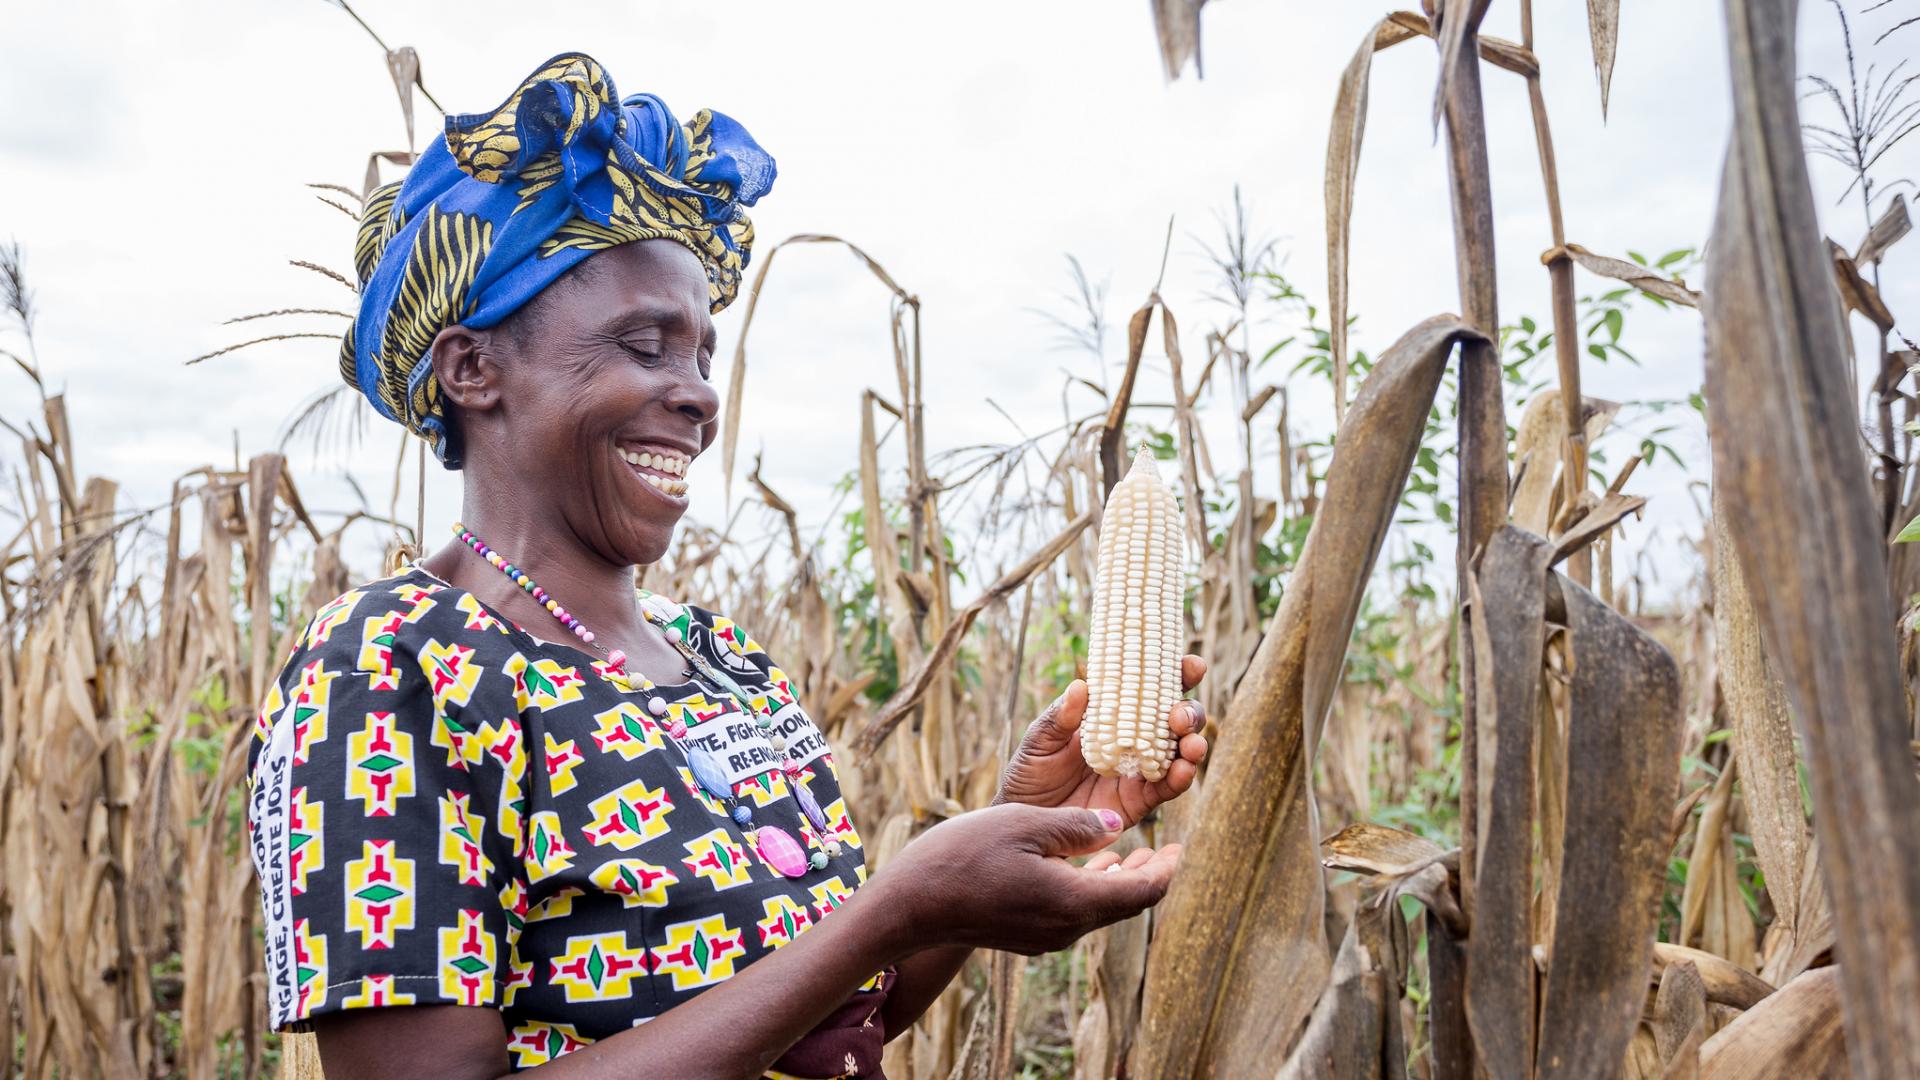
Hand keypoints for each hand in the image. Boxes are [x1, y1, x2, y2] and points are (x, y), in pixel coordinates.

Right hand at [871, 803, 1180, 955]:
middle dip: (1148, 874)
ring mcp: (1045, 937)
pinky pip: (1072, 912)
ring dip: (1117, 880)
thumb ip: (1077, 827)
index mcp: (1075, 902)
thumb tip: (1117, 828)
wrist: (908, 906)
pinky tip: (1082, 864)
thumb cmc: (962, 857)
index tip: (1180, 844)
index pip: (1143, 893)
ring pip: (1098, 909)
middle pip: (1125, 905)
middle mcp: (1067, 928)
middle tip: (1164, 847)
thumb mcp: (1024, 824)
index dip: (1167, 868)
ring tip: (1128, 851)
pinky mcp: (1025, 935)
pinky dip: (1089, 887)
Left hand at [992, 656, 1209, 828]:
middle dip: (1188, 712)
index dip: (1174, 674)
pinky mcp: (1139, 801)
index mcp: (1111, 714)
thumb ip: (1060, 717)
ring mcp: (1139, 769)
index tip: (1190, 665)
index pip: (1148, 688)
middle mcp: (1132, 738)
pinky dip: (1180, 778)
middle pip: (1174, 719)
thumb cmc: (1030, 772)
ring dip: (1192, 744)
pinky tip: (1183, 770)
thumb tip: (1080, 686)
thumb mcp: (1040, 740)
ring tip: (1192, 744)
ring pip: (1179, 751)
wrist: (1025, 818)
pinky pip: (1167, 788)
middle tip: (1179, 716)